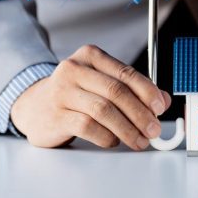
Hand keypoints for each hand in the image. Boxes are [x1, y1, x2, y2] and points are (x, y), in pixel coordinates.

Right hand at [10, 44, 171, 149]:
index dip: (147, 91)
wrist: (34, 106)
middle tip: (153, 130)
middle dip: (140, 114)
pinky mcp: (56, 115)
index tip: (160, 107)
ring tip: (139, 140)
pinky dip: (107, 137)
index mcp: (89, 56)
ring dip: (127, 129)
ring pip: (103, 110)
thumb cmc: (74, 94)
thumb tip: (162, 101)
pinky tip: (113, 141)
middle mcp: (73, 69)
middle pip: (115, 92)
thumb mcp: (101, 84)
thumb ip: (132, 89)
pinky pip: (88, 127)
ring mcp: (62, 92)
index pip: (124, 72)